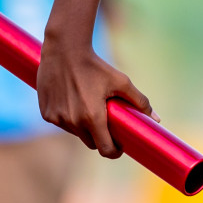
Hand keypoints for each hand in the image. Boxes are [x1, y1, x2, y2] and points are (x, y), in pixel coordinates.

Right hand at [36, 39, 157, 158]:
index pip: (105, 149)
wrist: (64, 50)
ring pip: (76, 133)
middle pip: (91, 143)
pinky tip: (73, 101)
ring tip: (90, 107)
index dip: (115, 151)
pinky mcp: (46, 114)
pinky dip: (69, 118)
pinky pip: (62, 123)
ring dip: (84, 127)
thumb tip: (156, 119)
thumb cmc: (96, 66)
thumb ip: (140, 101)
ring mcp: (57, 119)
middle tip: (108, 124)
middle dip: (101, 138)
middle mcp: (73, 122)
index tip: (120, 146)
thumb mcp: (121, 81)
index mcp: (93, 117)